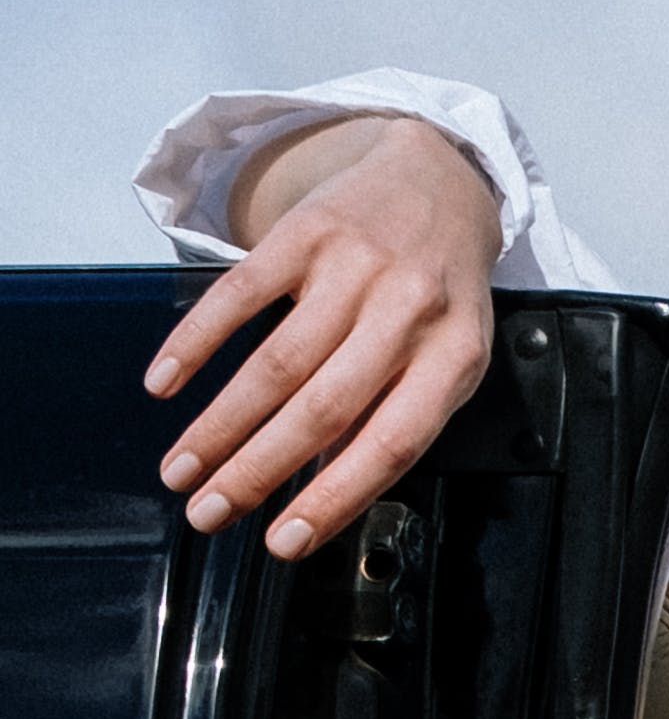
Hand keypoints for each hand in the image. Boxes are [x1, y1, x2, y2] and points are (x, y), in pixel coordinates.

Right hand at [145, 112, 503, 558]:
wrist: (438, 177)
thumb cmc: (439, 293)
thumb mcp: (446, 358)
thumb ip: (394, 418)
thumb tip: (323, 487)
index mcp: (453, 358)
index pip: (392, 444)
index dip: (333, 497)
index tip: (281, 541)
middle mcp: (408, 312)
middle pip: (322, 408)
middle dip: (256, 471)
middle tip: (207, 513)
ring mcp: (356, 267)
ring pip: (276, 362)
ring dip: (218, 425)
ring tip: (180, 469)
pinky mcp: (307, 229)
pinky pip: (240, 293)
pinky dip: (195, 342)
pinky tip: (165, 383)